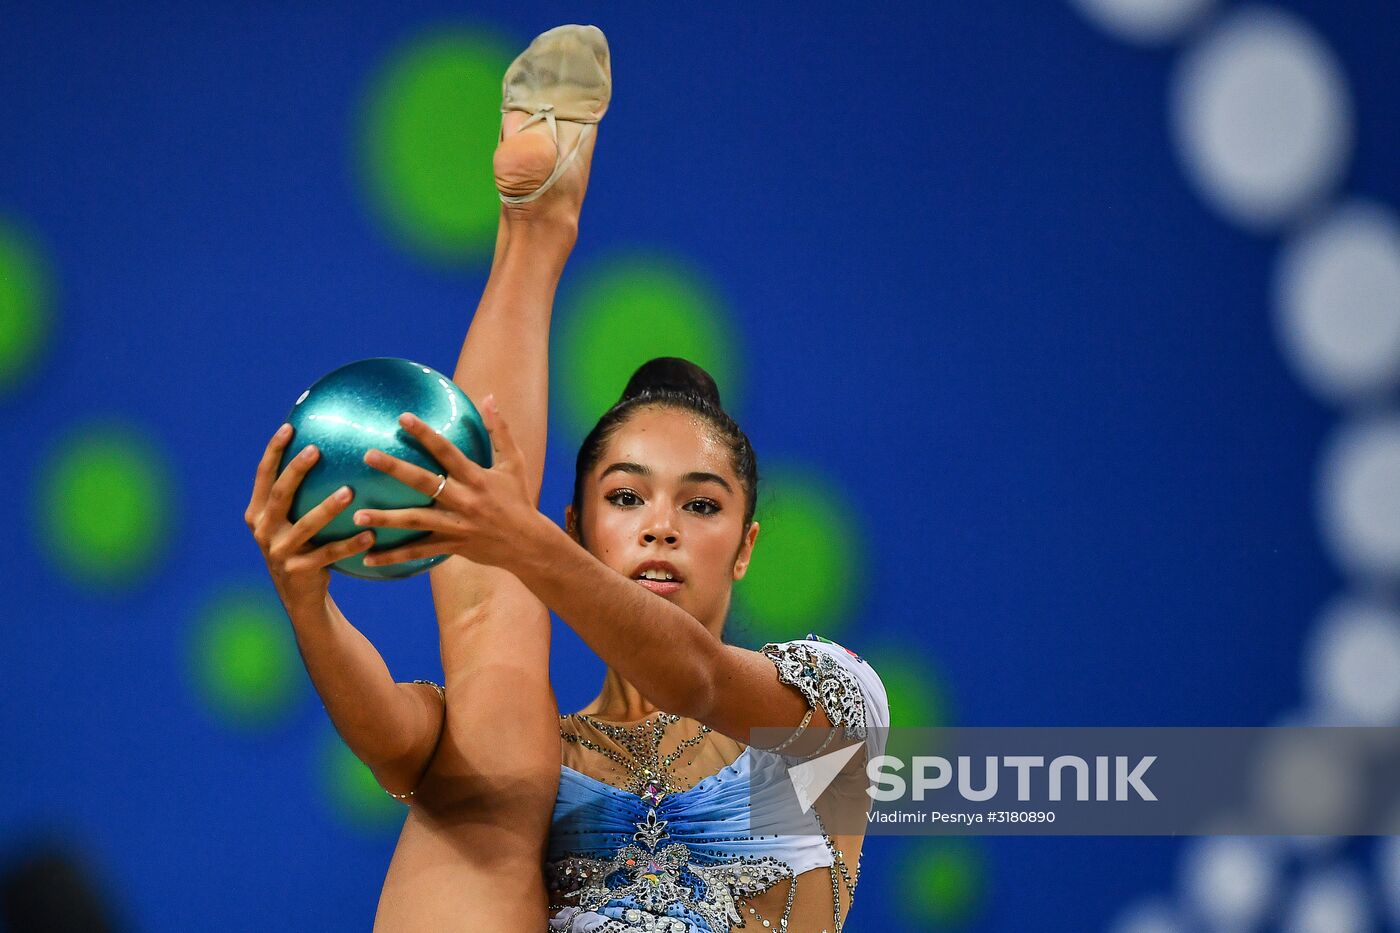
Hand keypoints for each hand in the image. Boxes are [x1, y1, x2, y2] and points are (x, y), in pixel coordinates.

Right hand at [245, 423, 375, 604]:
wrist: (300, 597)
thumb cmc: (303, 548)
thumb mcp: (292, 522)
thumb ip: (299, 495)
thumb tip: (327, 450)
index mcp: (257, 513)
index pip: (263, 476)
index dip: (273, 451)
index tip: (290, 427)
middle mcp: (263, 530)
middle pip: (280, 494)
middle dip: (296, 471)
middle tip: (316, 450)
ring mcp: (278, 552)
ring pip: (305, 525)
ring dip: (327, 508)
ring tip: (349, 492)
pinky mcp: (298, 570)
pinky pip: (328, 554)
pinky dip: (350, 544)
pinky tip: (370, 534)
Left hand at [352, 394, 539, 569]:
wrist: (528, 544)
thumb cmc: (519, 499)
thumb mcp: (515, 463)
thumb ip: (500, 431)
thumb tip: (489, 397)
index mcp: (477, 478)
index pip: (446, 451)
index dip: (425, 433)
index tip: (402, 417)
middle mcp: (464, 500)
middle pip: (425, 482)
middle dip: (395, 469)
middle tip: (368, 455)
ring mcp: (456, 525)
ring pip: (416, 521)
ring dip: (386, 519)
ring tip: (357, 515)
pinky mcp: (451, 546)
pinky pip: (419, 552)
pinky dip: (394, 557)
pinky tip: (368, 558)